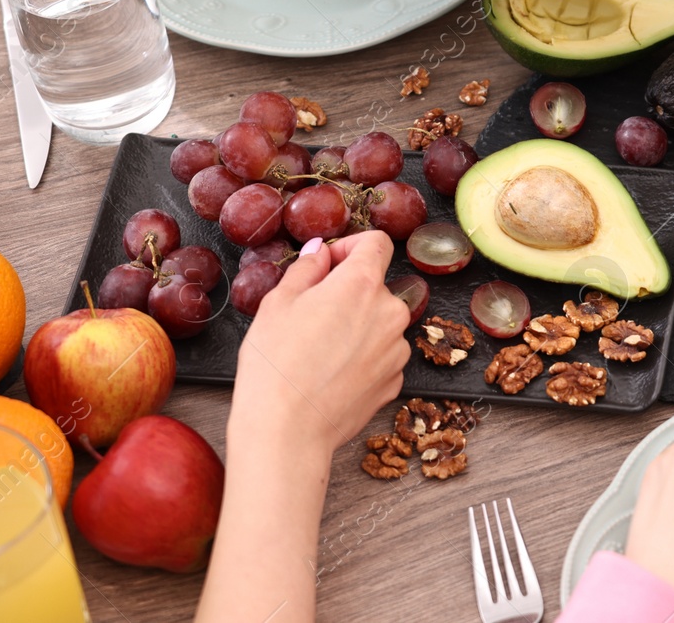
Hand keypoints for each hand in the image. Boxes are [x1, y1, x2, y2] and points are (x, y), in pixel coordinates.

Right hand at [231, 231, 409, 454]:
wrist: (287, 430)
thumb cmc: (276, 365)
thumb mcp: (277, 304)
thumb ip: (306, 269)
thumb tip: (320, 252)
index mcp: (362, 285)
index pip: (377, 243)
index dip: (351, 246)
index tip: (330, 262)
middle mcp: (391, 312)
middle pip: (375, 287)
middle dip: (347, 293)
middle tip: (311, 314)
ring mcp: (397, 348)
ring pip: (379, 323)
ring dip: (356, 326)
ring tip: (319, 350)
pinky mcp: (395, 379)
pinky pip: (381, 355)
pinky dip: (362, 357)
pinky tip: (332, 373)